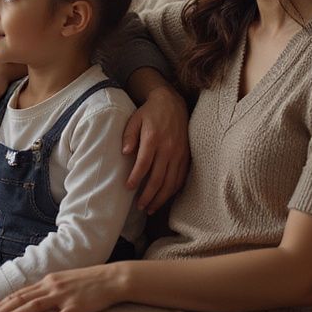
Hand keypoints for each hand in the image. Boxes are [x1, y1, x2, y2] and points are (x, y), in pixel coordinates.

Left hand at [0, 264, 121, 311]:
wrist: (111, 278)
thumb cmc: (88, 282)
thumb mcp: (64, 282)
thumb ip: (48, 290)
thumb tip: (34, 300)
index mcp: (47, 281)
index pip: (18, 294)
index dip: (0, 304)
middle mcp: (51, 287)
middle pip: (20, 300)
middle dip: (0, 311)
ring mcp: (63, 296)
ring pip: (35, 306)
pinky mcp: (77, 306)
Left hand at [122, 85, 189, 212]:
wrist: (172, 103)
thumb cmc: (149, 113)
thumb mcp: (134, 119)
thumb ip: (129, 136)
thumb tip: (125, 153)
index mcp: (153, 139)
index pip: (144, 164)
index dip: (136, 179)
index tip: (128, 188)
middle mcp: (168, 148)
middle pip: (158, 178)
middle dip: (148, 195)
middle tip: (140, 206)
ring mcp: (179, 153)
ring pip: (171, 181)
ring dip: (161, 197)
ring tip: (151, 208)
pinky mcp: (186, 156)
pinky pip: (181, 177)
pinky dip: (173, 190)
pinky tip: (165, 197)